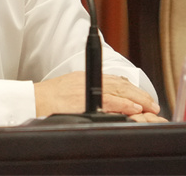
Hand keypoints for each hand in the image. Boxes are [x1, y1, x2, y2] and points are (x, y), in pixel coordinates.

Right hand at [33, 72, 165, 121]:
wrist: (33, 100)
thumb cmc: (47, 98)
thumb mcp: (69, 88)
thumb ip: (86, 91)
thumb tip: (102, 102)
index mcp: (86, 77)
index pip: (115, 80)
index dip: (131, 88)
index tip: (142, 95)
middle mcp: (89, 80)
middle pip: (121, 84)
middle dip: (140, 93)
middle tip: (153, 103)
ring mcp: (88, 89)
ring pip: (120, 91)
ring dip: (138, 98)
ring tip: (150, 106)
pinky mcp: (85, 99)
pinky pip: (109, 100)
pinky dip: (124, 103)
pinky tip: (134, 108)